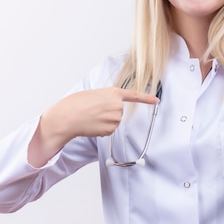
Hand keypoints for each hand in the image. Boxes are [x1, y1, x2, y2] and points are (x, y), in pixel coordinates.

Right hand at [28, 87, 158, 166]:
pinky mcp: (111, 129)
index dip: (146, 98)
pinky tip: (92, 124)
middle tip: (93, 110)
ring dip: (104, 121)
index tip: (156, 100)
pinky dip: (101, 129)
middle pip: (119, 112)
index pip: (134, 95)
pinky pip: (109, 130)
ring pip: (114, 122)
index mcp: (114, 92)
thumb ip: (107, 99)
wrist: (67, 116)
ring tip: (91, 117)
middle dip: (108, 113)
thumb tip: (113, 109)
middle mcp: (118, 105)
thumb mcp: (95, 94)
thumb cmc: (77, 103)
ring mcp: (115, 118)